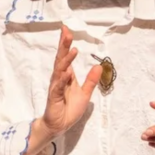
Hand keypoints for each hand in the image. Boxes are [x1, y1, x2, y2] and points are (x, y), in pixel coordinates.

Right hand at [37, 25, 101, 139]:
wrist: (59, 125)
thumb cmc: (69, 109)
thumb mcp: (85, 93)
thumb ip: (91, 80)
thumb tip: (99, 66)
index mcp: (66, 76)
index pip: (65, 57)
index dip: (66, 43)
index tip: (67, 29)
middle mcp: (59, 78)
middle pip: (61, 59)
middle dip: (63, 45)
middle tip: (66, 31)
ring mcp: (56, 87)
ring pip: (59, 70)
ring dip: (65, 60)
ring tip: (72, 49)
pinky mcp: (54, 97)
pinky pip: (58, 87)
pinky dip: (62, 79)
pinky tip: (67, 72)